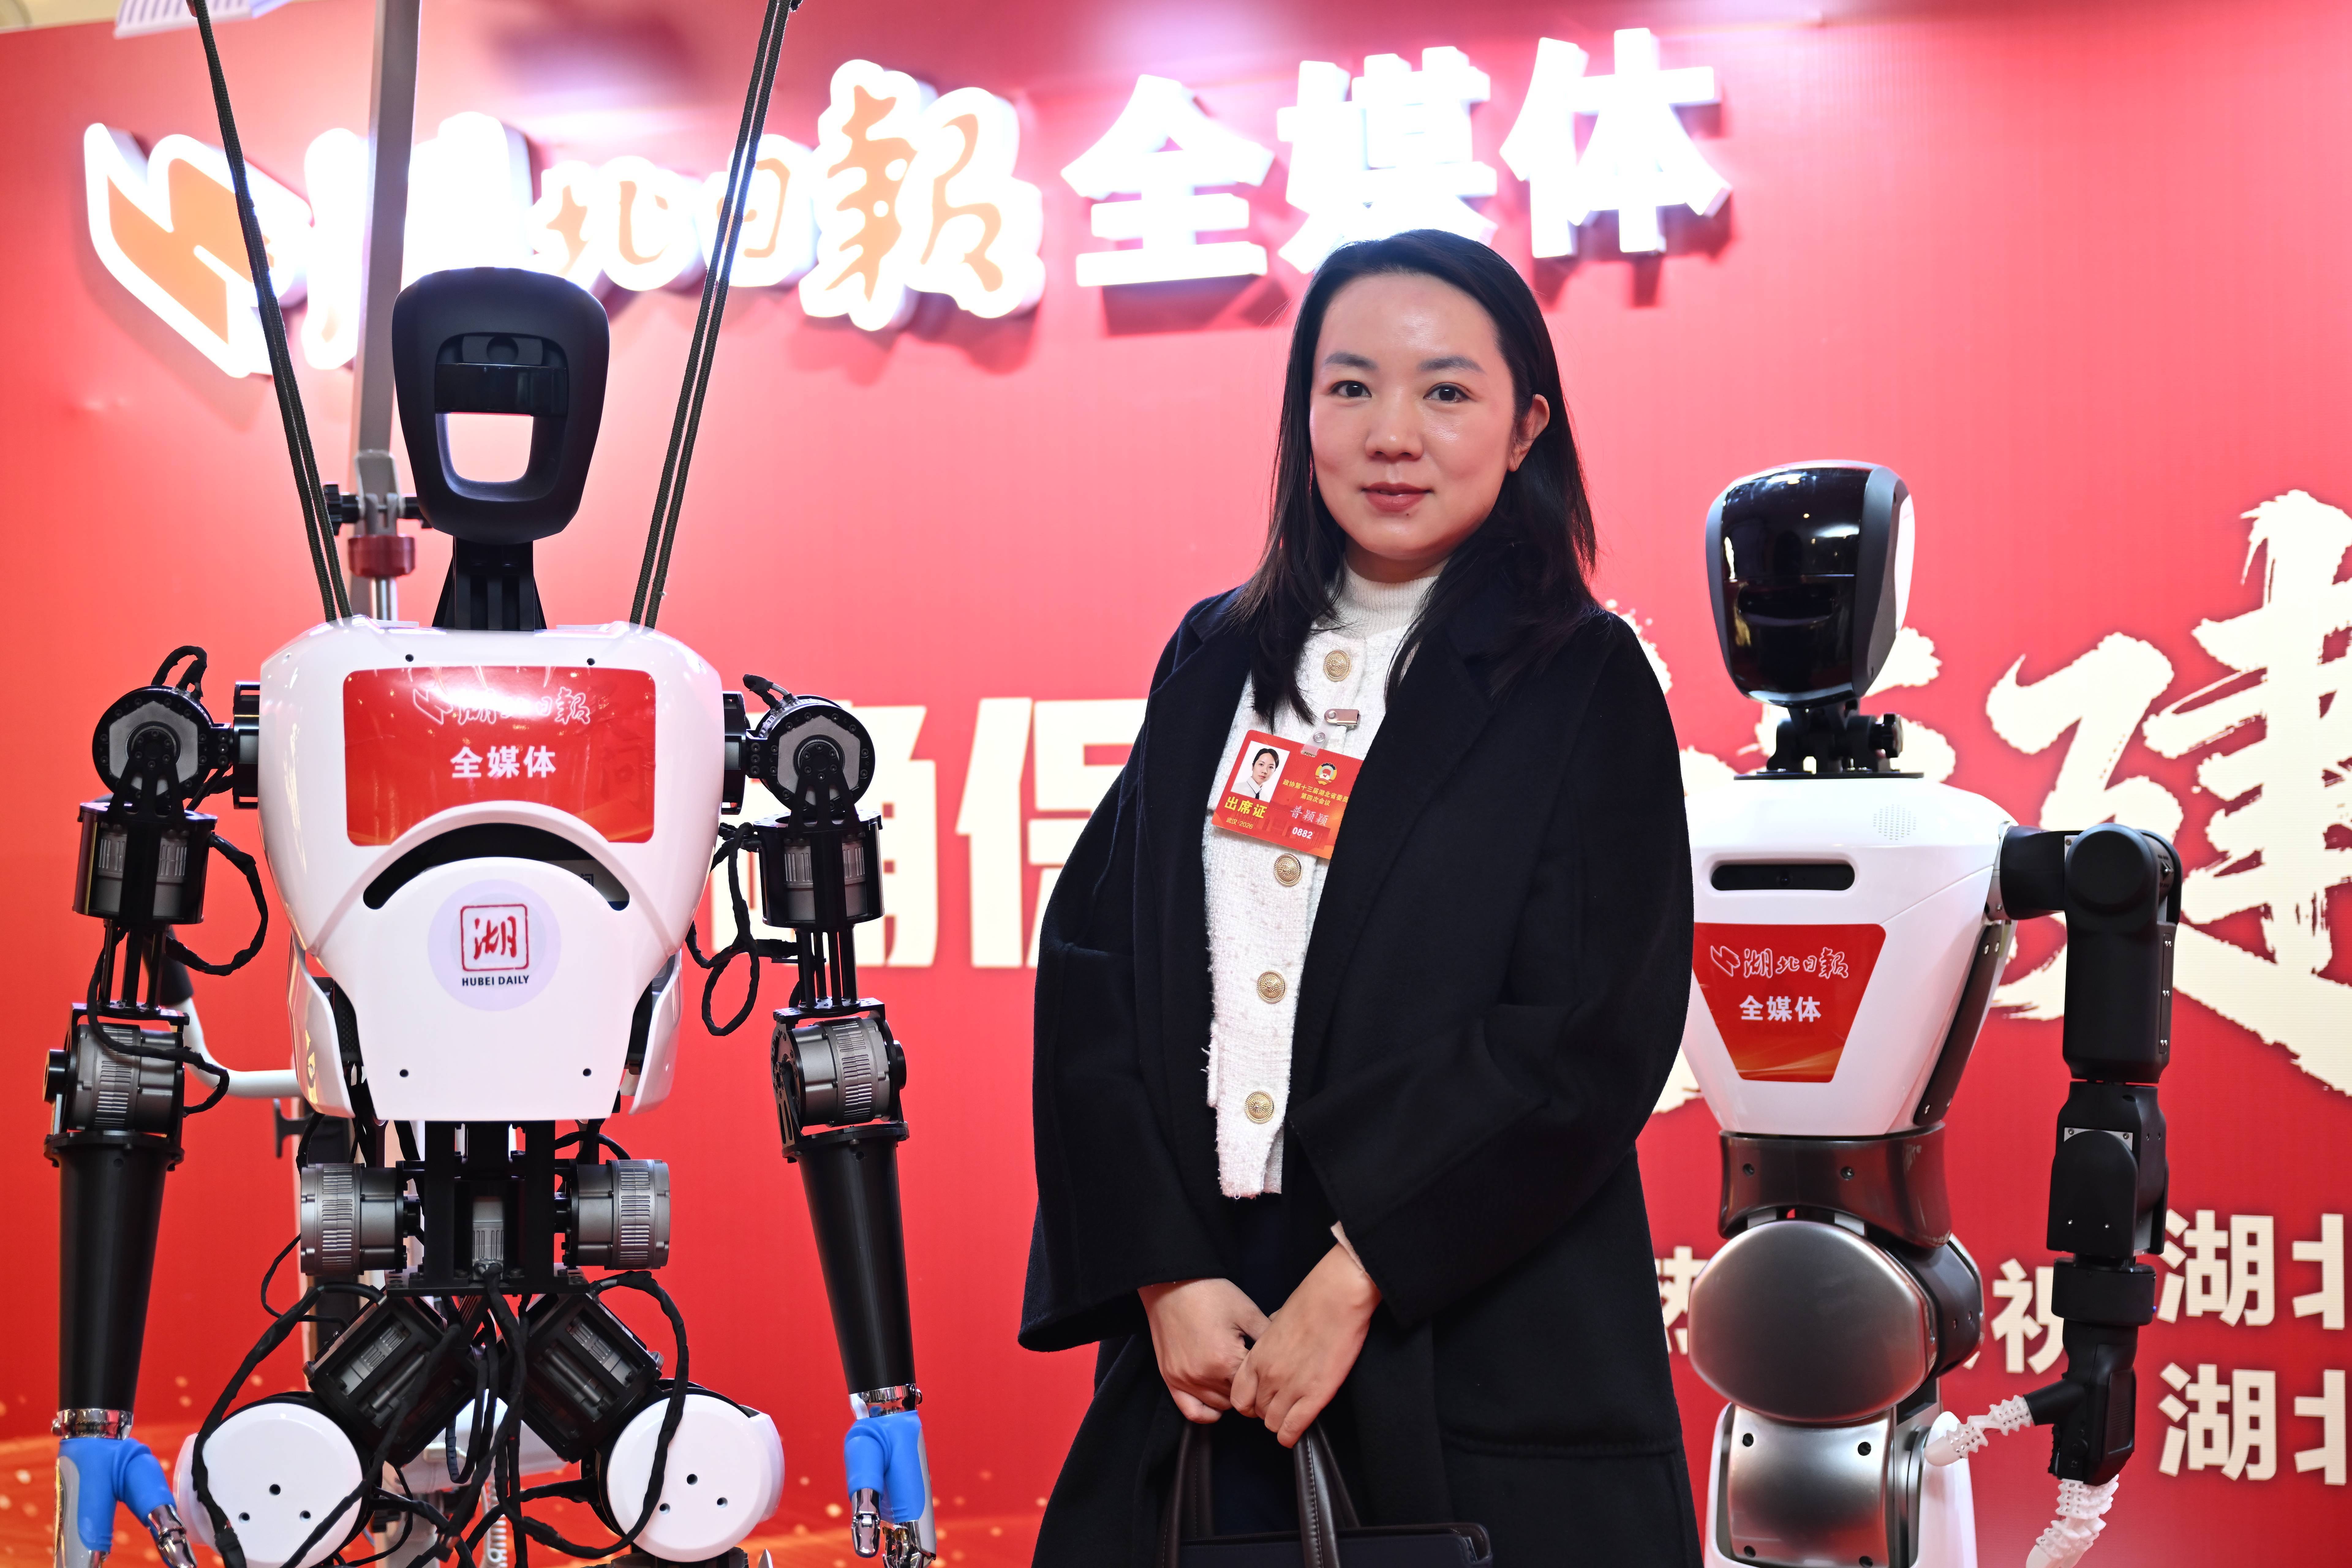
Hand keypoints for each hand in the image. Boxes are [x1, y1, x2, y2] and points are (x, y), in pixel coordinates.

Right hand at [1139, 1277, 1269, 1422]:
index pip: (1254, 1388)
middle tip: (1254, 1376)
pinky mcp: (1170, 1379)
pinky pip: (1190, 1410)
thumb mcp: (1247, 1311)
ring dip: (1230, 1397)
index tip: (1269, 1374)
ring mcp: (1184, 1379)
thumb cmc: (1210, 1294)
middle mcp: (1204, 1375)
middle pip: (1237, 1400)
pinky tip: (1217, 1405)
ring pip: (1218, 1406)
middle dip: (1248, 1390)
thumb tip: (1285, 1356)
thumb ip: (1267, 1337)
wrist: (1172, 1285)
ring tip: (1235, 1380)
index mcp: (1226, 1360)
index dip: (1265, 1381)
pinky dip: (1206, 1413)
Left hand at [1231, 1245, 1380, 1446]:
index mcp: (1257, 1356)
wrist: (1336, 1298)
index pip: (1239, 1396)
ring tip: (1292, 1416)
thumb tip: (1270, 1344)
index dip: (1249, 1403)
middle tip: (1281, 1407)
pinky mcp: (1314, 1396)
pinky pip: (1293, 1429)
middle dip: (1267, 1413)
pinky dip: (1292, 1435)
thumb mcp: (1277, 1320)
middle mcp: (1268, 1375)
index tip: (1261, 1401)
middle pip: (1257, 1412)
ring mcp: (1290, 1387)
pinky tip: (1296, 1433)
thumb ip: (1268, 1340)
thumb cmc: (1311, 1303)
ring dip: (1281, 1423)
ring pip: (1273, 1424)